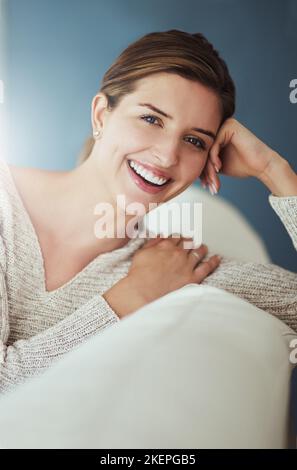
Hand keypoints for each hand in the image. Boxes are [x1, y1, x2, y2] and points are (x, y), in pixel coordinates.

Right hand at [103, 235, 220, 317]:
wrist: (143, 291)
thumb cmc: (139, 275)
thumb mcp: (141, 253)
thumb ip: (152, 243)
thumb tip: (159, 236)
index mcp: (166, 245)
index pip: (176, 236)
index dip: (179, 235)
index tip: (180, 236)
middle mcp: (178, 253)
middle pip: (188, 242)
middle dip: (190, 240)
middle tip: (192, 240)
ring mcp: (187, 265)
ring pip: (199, 252)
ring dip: (201, 248)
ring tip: (203, 247)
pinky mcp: (192, 278)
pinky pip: (207, 267)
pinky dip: (213, 262)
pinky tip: (216, 259)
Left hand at [200, 117, 279, 193]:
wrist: (262, 166)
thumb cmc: (242, 166)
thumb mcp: (218, 166)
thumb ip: (205, 164)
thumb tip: (186, 170)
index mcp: (214, 136)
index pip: (200, 154)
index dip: (201, 171)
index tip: (204, 186)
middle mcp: (217, 128)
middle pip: (202, 152)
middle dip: (205, 173)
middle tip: (209, 187)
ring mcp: (223, 125)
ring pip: (207, 150)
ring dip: (209, 170)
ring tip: (215, 183)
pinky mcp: (229, 127)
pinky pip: (214, 145)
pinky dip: (214, 159)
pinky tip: (219, 168)